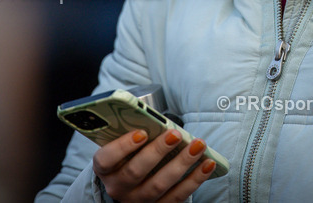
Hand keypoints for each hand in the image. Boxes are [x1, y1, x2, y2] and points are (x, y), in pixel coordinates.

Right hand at [92, 129, 216, 201]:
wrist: (131, 183)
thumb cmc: (129, 154)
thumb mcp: (122, 143)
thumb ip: (133, 132)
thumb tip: (156, 118)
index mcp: (105, 168)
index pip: (106, 159)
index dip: (123, 146)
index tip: (142, 132)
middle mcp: (118, 187)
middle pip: (136, 172)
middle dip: (158, 151)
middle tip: (176, 134)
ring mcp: (137, 200)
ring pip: (159, 185)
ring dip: (181, 164)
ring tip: (198, 145)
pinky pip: (177, 196)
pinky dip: (195, 179)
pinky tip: (208, 164)